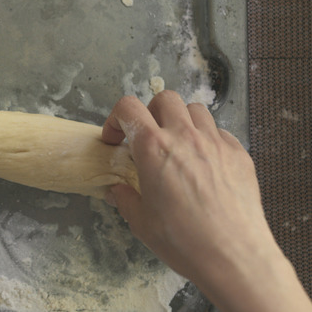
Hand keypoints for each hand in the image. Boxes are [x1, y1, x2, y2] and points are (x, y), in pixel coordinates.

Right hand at [102, 92, 310, 311]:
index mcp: (153, 148)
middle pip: (164, 98)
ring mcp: (215, 142)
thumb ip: (125, 198)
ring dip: (181, 121)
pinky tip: (204, 163)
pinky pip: (219, 132)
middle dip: (151, 113)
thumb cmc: (182, 240)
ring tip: (178, 145)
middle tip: (147, 137)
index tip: (116, 138)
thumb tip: (118, 191)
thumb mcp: (141, 222)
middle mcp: (184, 136)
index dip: (116, 119)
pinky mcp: (238, 153)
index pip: (128, 108)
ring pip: (195, 110)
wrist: (233, 255)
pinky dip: (207, 139)